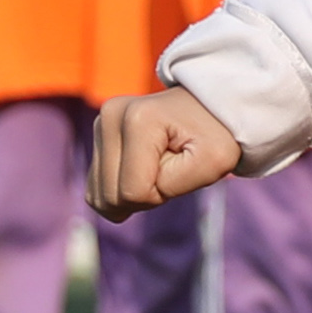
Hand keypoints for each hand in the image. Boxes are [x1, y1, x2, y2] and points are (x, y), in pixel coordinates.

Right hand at [88, 88, 240, 217]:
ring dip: (132, 193)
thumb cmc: (215, 138)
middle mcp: (111, 115)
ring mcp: (101, 123)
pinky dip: (122, 189)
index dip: (161, 194)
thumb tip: (119, 202)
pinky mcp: (97, 135)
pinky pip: (96, 189)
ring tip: (158, 165)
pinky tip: (142, 167)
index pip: (133, 192)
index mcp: (138, 119)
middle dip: (145, 195)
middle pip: (110, 196)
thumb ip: (168, 185)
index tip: (182, 167)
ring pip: (99, 196)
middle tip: (170, 167)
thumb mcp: (212, 165)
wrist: (211, 110)